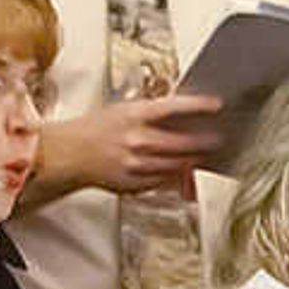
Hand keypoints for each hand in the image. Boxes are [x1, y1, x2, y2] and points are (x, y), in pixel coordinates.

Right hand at [37, 90, 226, 196]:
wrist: (70, 154)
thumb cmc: (96, 129)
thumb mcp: (124, 110)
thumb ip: (152, 112)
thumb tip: (183, 113)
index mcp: (135, 115)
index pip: (175, 107)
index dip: (200, 106)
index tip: (217, 105)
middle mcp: (138, 140)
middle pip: (185, 142)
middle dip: (206, 141)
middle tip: (218, 138)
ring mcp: (138, 164)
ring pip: (179, 165)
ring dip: (195, 160)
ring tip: (204, 154)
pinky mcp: (135, 184)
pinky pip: (164, 181)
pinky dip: (176, 175)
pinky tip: (181, 169)